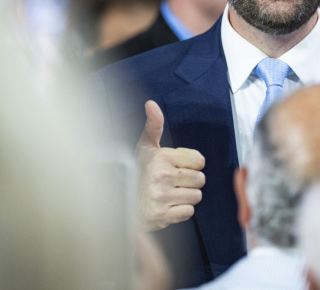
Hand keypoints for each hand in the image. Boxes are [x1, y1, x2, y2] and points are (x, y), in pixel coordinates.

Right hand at [136, 100, 204, 230]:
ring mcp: (162, 197)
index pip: (200, 160)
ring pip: (196, 196)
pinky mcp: (162, 216)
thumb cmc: (136, 172)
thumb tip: (151, 103)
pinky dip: (181, 211)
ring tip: (170, 193)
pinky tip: (168, 205)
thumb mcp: (145, 146)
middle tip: (173, 181)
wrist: (118, 203)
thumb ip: (154, 125)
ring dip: (186, 196)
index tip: (177, 166)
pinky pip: (189, 212)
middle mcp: (162, 176)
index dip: (191, 164)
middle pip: (200, 179)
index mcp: (162, 157)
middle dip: (190, 181)